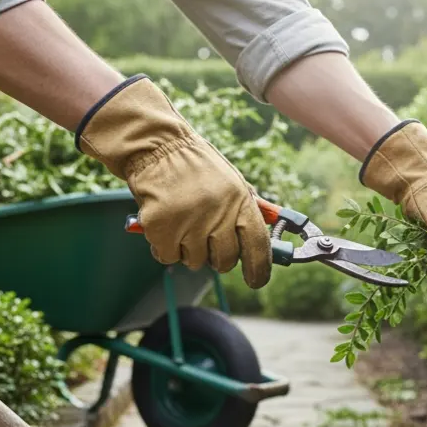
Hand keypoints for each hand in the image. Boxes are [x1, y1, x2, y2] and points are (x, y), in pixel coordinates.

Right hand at [76, 75, 270, 286]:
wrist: (157, 146)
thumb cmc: (196, 167)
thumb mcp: (231, 182)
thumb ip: (247, 212)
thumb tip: (269, 244)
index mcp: (240, 201)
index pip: (258, 245)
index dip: (260, 269)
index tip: (256, 280)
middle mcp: (217, 214)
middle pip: (225, 260)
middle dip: (218, 257)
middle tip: (207, 240)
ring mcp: (189, 223)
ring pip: (196, 261)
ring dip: (189, 250)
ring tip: (183, 222)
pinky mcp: (161, 229)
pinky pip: (169, 257)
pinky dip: (165, 247)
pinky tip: (166, 226)